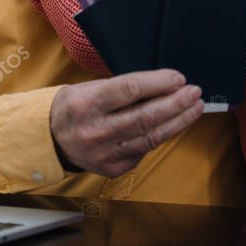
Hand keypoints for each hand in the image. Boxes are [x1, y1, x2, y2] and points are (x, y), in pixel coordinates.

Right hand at [49, 69, 203, 176]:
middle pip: (145, 117)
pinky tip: (173, 123)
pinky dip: (161, 134)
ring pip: (151, 137)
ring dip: (179, 121)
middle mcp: (94, 131)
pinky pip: (144, 150)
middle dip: (176, 103)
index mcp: (86, 104)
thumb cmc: (75, 107)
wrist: (50, 139)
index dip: (158, 83)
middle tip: (194, 92)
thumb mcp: (90, 88)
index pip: (129, 90)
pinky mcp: (113, 169)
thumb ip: (124, 88)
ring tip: (195, 107)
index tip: (178, 77)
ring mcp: (104, 154)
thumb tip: (165, 85)